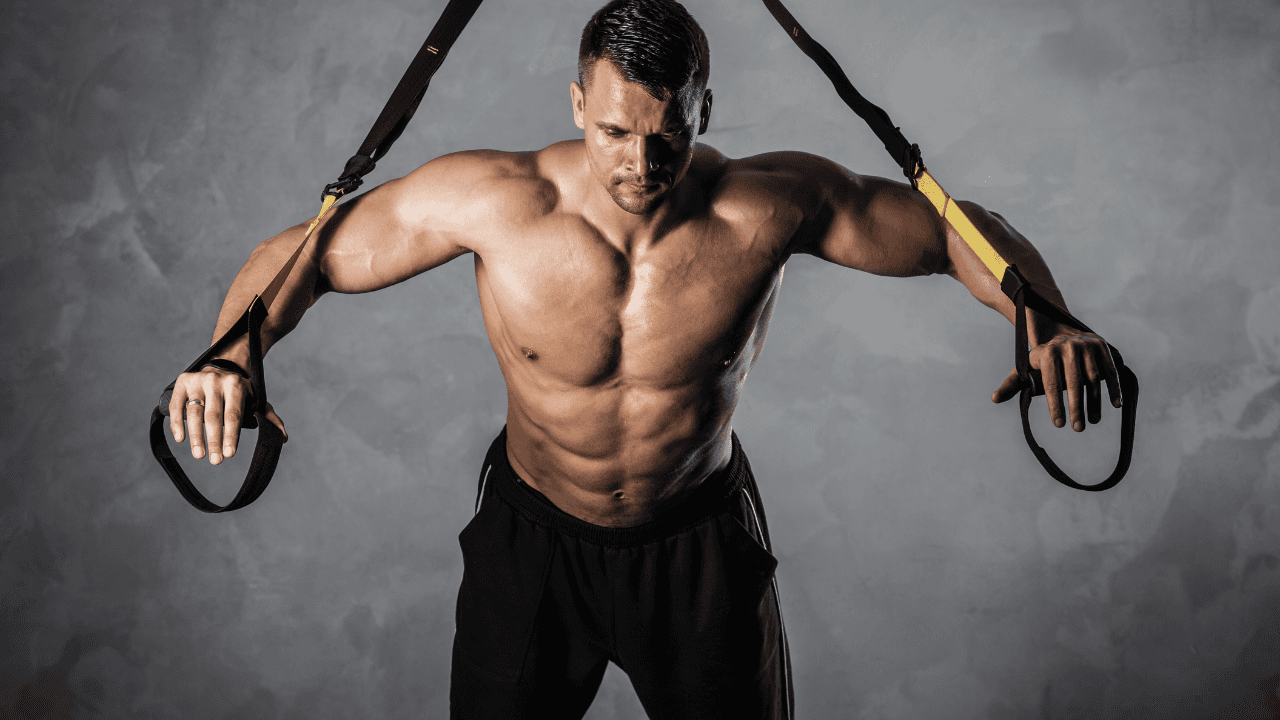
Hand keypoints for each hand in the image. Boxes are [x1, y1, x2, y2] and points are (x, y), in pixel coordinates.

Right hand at [168, 366, 286, 463]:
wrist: (219, 369)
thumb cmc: (239, 392)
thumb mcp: (256, 400)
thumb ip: (268, 417)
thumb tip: (282, 437)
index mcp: (236, 385)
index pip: (233, 415)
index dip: (231, 435)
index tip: (229, 454)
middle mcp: (215, 381)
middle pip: (213, 416)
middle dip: (214, 441)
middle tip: (215, 461)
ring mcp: (197, 381)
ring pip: (194, 413)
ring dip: (196, 437)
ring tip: (199, 455)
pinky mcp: (182, 383)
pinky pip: (176, 406)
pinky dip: (177, 423)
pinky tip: (181, 439)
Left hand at [991, 327, 1121, 430]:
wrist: (1059, 333)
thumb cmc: (1040, 360)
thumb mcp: (1025, 369)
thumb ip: (1011, 385)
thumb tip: (994, 399)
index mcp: (1046, 353)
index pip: (1051, 384)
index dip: (1055, 405)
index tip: (1058, 424)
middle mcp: (1067, 347)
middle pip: (1074, 383)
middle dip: (1075, 408)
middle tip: (1077, 428)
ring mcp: (1086, 345)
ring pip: (1093, 378)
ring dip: (1095, 402)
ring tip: (1092, 421)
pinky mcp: (1102, 346)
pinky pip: (1110, 370)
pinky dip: (1114, 388)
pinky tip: (1115, 405)